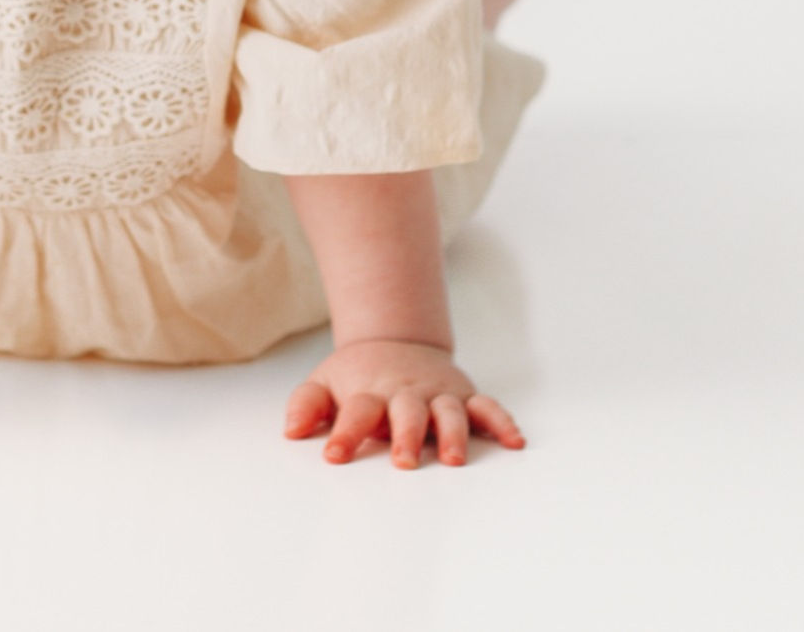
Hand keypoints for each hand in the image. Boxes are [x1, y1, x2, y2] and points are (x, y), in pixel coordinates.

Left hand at [283, 339, 524, 468]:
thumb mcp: (324, 383)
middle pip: (406, 412)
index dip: (345, 433)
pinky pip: (486, 408)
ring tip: (453, 459)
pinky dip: (500, 422)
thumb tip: (290, 430)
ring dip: (452, 433)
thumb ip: (307, 404)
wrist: (393, 342)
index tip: (334, 455)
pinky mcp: (463, 395)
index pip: (356, 411)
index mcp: (370, 392)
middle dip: (405, 436)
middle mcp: (406, 393)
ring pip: (449, 411)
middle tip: (403, 461)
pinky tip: (513, 442)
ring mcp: (437, 393)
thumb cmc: (357, 378)